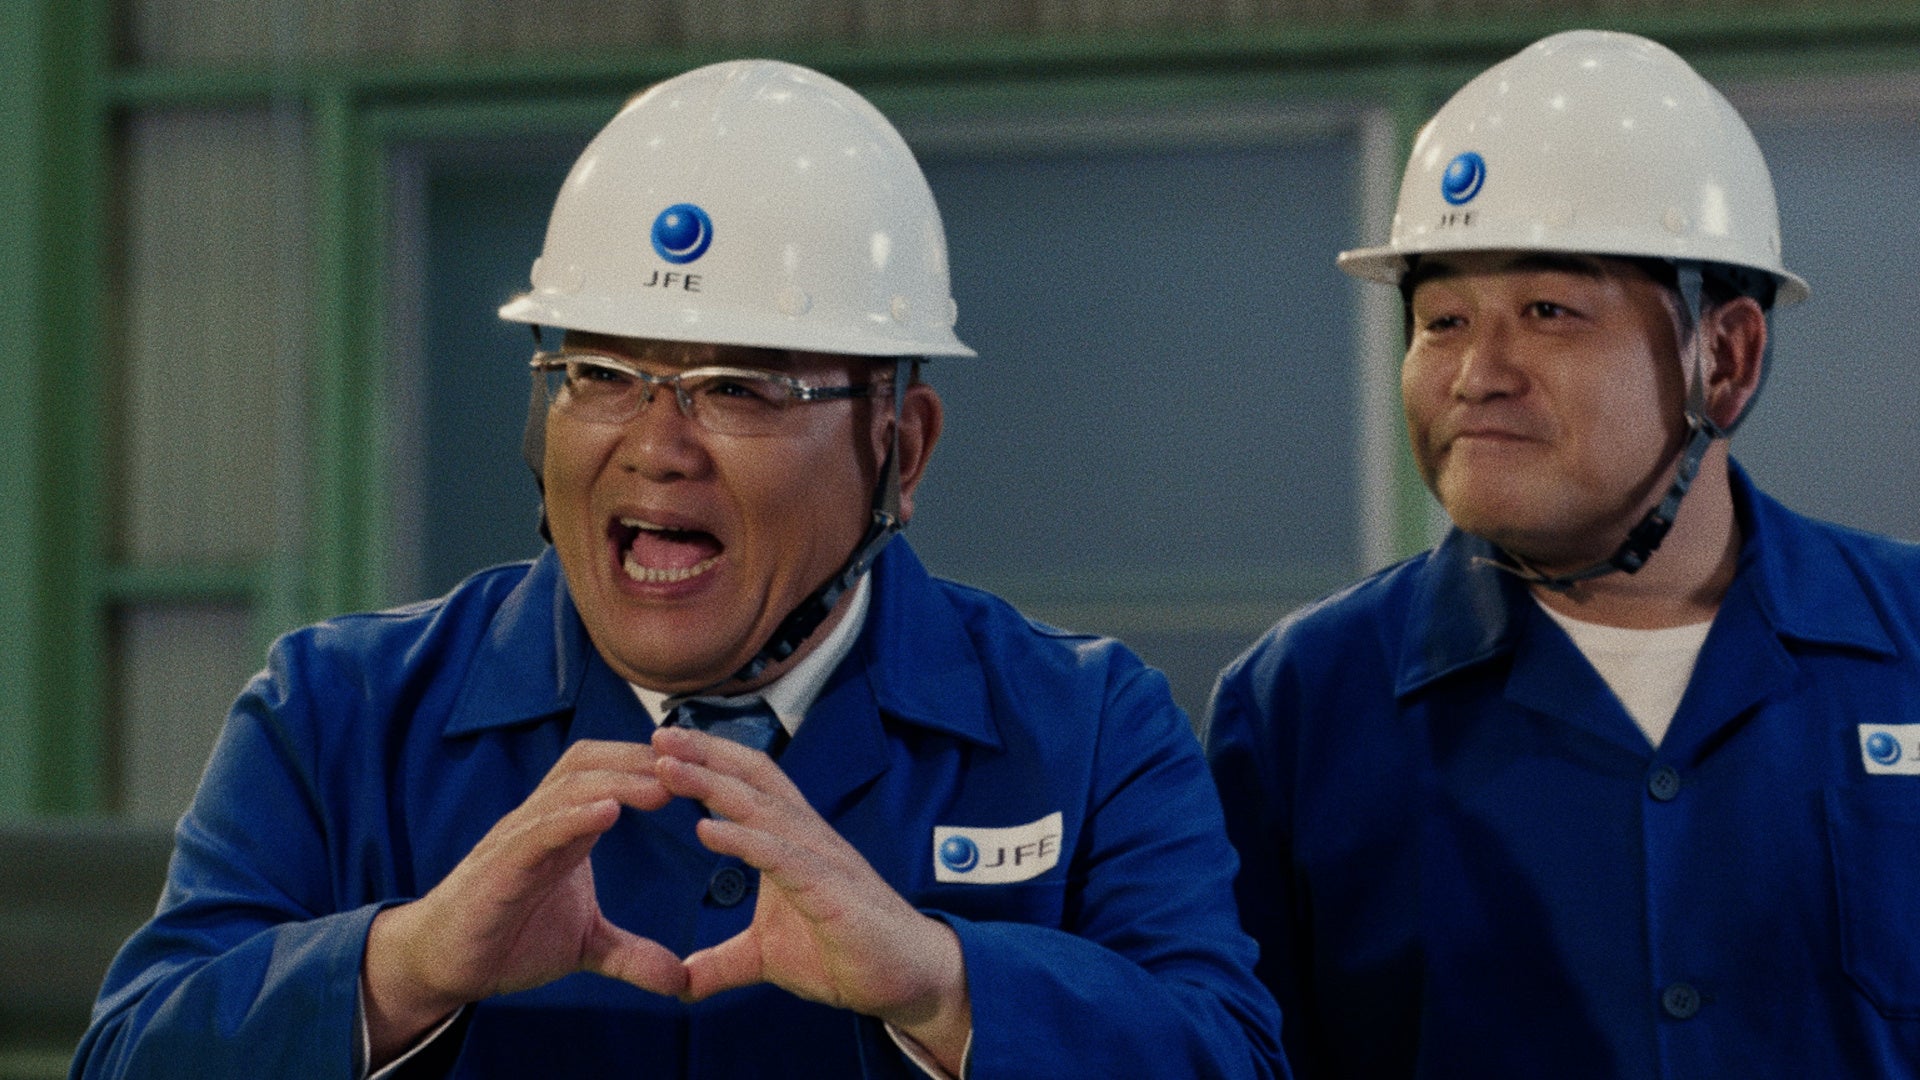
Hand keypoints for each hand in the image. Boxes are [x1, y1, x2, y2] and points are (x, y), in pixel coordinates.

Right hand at [361, 740, 688, 1066]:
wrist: (445, 964)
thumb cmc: (509, 937)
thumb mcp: (586, 946)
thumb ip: (632, 954)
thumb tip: (683, 981)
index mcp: (565, 828)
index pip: (608, 772)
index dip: (650, 764)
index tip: (699, 768)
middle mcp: (541, 821)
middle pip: (590, 762)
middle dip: (640, 759)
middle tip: (691, 764)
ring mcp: (517, 839)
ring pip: (567, 788)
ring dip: (617, 781)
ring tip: (662, 785)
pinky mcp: (497, 867)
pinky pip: (536, 831)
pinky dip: (571, 817)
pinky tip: (607, 812)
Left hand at [650, 725, 972, 1073]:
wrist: (910, 977)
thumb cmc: (846, 952)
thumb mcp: (767, 957)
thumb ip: (723, 963)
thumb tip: (680, 983)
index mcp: (793, 841)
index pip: (750, 784)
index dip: (710, 760)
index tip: (663, 748)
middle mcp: (808, 838)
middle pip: (753, 779)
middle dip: (704, 754)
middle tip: (658, 736)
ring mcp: (822, 860)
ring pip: (763, 808)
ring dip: (712, 785)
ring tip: (668, 769)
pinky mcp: (832, 891)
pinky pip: (783, 857)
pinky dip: (743, 840)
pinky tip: (706, 830)